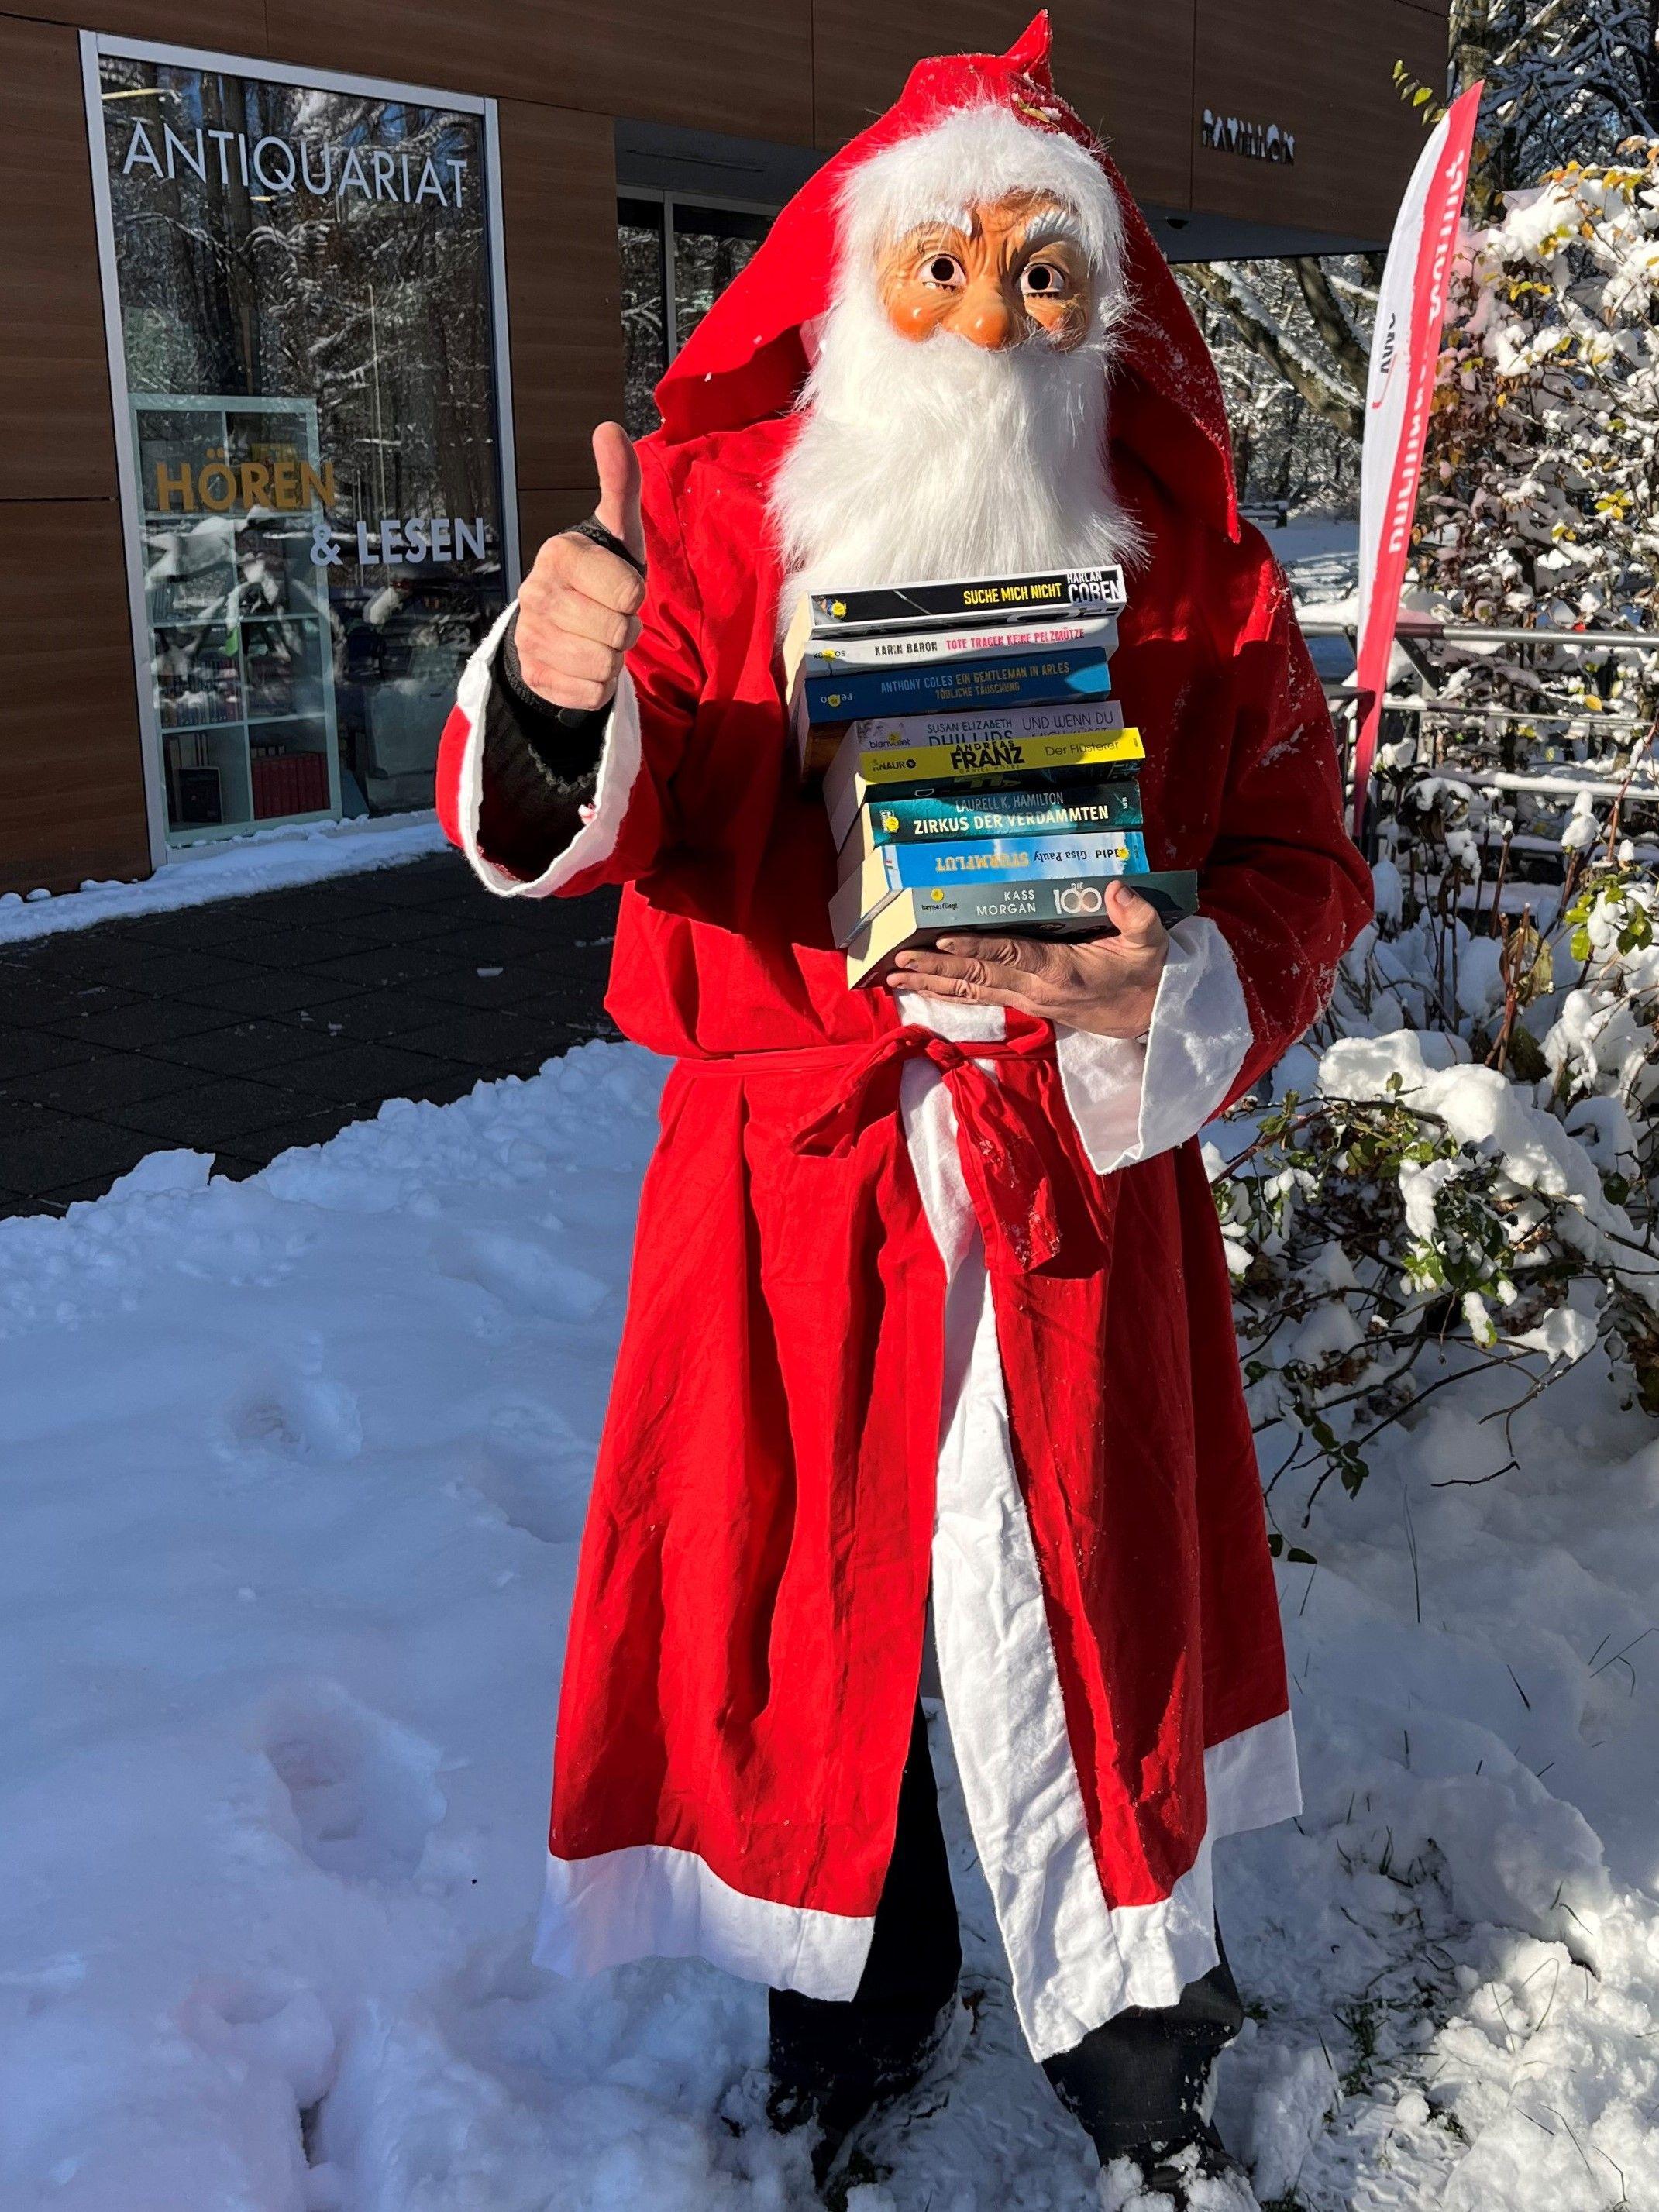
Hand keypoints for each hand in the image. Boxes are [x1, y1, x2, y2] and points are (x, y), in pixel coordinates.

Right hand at [514, 422, 646, 711]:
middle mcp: (536, 593)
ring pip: (606, 666)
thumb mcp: (616, 530)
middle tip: (611, 616)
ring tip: (596, 638)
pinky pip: (592, 694)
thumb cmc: (599, 574)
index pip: (630, 592)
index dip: (636, 595)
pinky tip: (582, 662)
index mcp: (559, 553)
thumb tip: (609, 427)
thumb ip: (620, 483)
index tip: (621, 587)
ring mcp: (531, 637)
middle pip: (620, 632)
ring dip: (613, 658)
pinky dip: (597, 685)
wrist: (560, 626)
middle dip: (627, 630)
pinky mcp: (535, 677)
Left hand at [892, 881, 1169, 1037]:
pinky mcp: (1028, 1005)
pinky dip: (951, 991)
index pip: (1009, 956)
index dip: (974, 948)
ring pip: (973, 991)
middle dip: (936, 969)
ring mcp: (1029, 1000)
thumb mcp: (1150, 942)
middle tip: (898, 963)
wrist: (1152, 1017)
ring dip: (933, 984)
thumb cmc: (1148, 974)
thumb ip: (1136, 914)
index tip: (941, 940)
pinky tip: (926, 986)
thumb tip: (1117, 886)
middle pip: (978, 976)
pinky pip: (982, 996)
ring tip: (896, 978)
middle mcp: (1036, 990)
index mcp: (1060, 972)